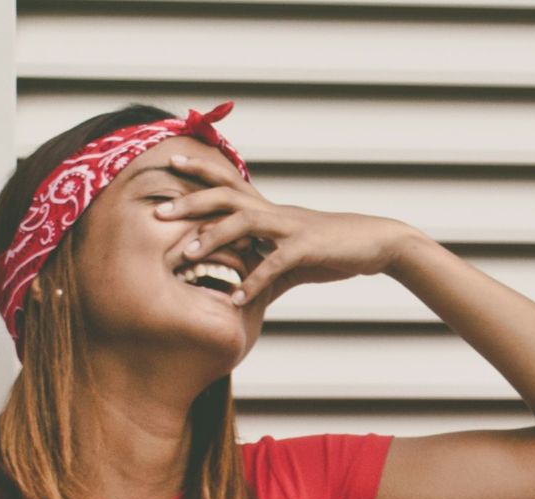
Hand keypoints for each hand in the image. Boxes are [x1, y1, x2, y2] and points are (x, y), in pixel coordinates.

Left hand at [154, 152, 426, 306]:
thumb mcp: (292, 257)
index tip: (169, 161)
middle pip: (226, 195)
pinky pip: (275, 264)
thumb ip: (264, 270)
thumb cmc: (333, 249)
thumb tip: (239, 293)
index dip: (200, 170)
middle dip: (191, 201)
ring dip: (214, 237)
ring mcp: (290, 227)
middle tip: (158, 212)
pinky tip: (235, 300)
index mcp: (269, 210)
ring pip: (244, 222)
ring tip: (188, 256)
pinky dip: (253, 282)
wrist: (376, 244)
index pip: (228, 182)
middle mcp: (275, 212)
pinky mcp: (307, 248)